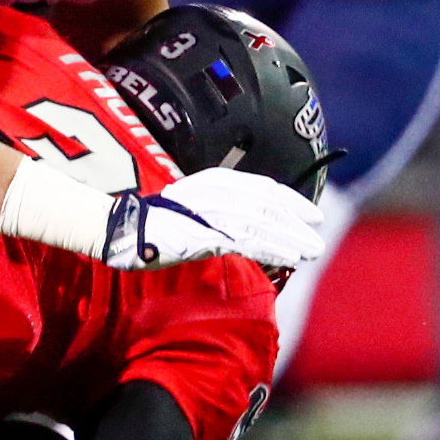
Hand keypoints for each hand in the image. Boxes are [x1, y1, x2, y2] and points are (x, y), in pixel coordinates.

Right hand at [107, 167, 325, 271]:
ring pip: (262, 223)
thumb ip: (221, 212)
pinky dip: (271, 249)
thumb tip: (253, 227)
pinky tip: (289, 259)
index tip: (312, 216)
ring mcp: (210, 211)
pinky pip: (247, 241)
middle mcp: (216, 190)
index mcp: (214, 180)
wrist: (122, 231)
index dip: (291, 201)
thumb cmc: (156, 224)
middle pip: (267, 205)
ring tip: (311, 252)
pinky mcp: (205, 233)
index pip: (263, 187)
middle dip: (296, 223)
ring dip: (290, 239)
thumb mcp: (194, 209)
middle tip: (317, 239)